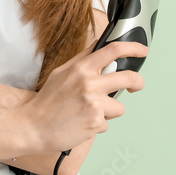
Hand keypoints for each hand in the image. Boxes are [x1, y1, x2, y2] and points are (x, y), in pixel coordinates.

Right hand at [17, 40, 146, 153]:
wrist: (33, 126)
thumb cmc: (47, 101)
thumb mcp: (61, 73)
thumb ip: (81, 60)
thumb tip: (98, 48)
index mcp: (81, 68)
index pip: (113, 50)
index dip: (133, 48)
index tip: (142, 51)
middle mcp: (90, 83)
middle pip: (129, 78)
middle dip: (138, 83)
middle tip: (136, 86)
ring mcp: (94, 103)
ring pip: (119, 106)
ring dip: (109, 111)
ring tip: (88, 112)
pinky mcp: (96, 122)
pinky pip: (107, 123)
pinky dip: (97, 125)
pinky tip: (82, 123)